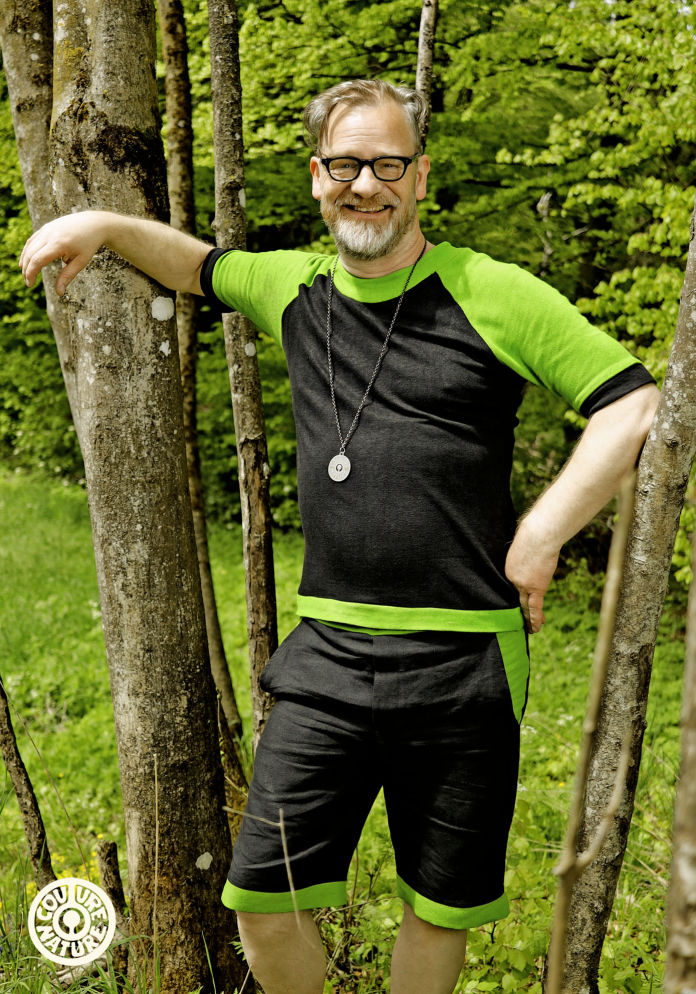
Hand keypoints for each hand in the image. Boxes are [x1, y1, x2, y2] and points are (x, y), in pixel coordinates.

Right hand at [19, 211, 107, 295]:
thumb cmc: (88, 244)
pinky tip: (26, 261)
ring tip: (26, 274)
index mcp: (59, 244)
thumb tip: (59, 293)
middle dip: (26, 270)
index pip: (37, 260)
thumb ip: (67, 276)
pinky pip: (32, 240)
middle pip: (30, 254)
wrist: (93, 223)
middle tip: (28, 282)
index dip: (31, 273)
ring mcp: (46, 229)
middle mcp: (49, 234)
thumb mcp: (81, 262)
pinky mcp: (46, 227)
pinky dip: (27, 251)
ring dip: (25, 261)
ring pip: (29, 246)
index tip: (30, 284)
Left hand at [505, 519, 559, 633]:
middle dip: (515, 609)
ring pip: (524, 604)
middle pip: (514, 596)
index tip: (518, 594)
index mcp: (509, 568)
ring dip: (527, 617)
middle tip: (515, 621)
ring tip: (528, 629)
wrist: (539, 535)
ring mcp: (522, 584)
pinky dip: (535, 619)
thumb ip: (524, 555)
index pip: (512, 583)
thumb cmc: (533, 533)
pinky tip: (535, 629)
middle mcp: (513, 578)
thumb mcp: (523, 544)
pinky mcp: (535, 587)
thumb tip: (532, 556)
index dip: (516, 590)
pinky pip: (534, 607)